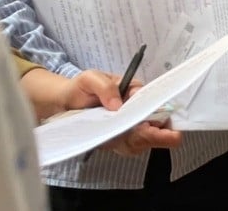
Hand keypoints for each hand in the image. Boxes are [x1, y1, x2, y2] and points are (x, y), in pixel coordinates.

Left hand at [67, 71, 181, 156]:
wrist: (65, 102)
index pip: (151, 102)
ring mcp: (128, 126)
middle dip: (157, 133)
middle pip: (153, 123)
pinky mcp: (119, 140)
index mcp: (134, 92)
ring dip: (143, 142)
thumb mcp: (91, 79)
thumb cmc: (81, 87)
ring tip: (136, 141)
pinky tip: (122, 145)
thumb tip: (117, 105)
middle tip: (163, 137)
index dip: (155, 113)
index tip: (150, 122)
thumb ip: (105, 87)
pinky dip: (129, 147)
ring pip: (144, 138)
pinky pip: (130, 147)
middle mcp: (135, 110)